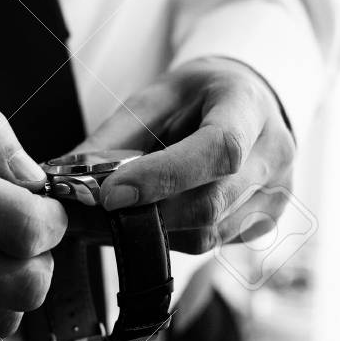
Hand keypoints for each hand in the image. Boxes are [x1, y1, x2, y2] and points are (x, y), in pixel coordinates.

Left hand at [74, 58, 295, 253]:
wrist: (246, 101)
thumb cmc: (199, 96)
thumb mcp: (154, 98)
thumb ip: (112, 138)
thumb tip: (62, 178)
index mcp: (249, 108)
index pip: (218, 149)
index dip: (163, 178)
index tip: (111, 194)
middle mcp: (274, 154)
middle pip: (211, 203)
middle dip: (146, 215)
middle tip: (92, 216)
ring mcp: (278, 193)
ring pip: (209, 234)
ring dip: (155, 232)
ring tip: (115, 218)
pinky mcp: (267, 222)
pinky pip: (214, 244)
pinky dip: (174, 237)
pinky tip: (154, 218)